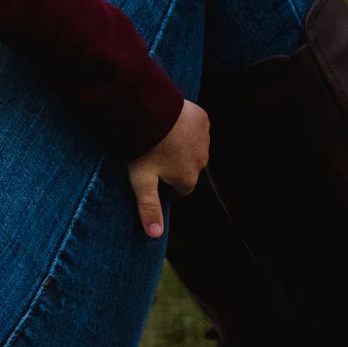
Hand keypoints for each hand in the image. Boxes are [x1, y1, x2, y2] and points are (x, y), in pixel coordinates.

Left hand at [127, 100, 210, 238]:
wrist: (149, 111)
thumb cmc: (143, 149)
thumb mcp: (141, 181)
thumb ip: (149, 207)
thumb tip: (155, 235)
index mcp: (188, 180)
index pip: (179, 188)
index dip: (164, 181)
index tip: (151, 170)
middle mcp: (202, 163)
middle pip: (187, 168)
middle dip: (174, 163)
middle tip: (152, 151)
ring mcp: (205, 141)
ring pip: (193, 148)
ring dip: (181, 144)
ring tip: (159, 135)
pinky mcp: (203, 120)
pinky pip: (196, 127)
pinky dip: (186, 126)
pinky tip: (170, 120)